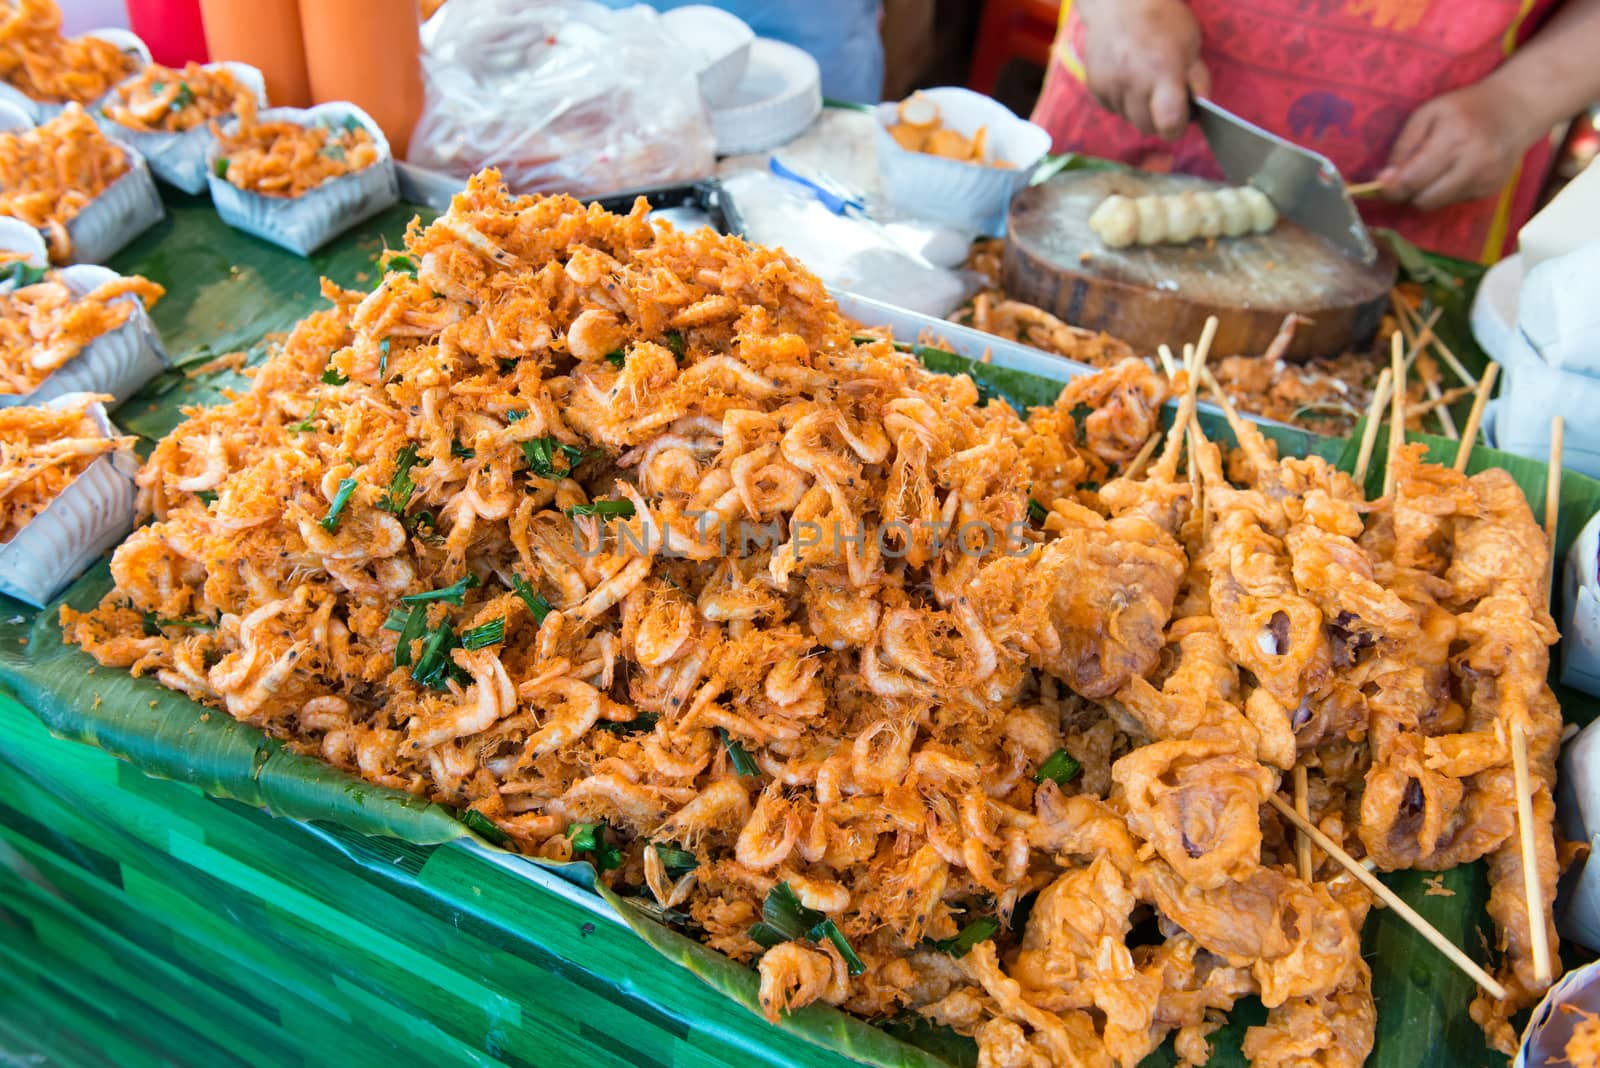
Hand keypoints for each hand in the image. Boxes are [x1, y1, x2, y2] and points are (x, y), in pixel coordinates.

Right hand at [1077, 0, 1209, 139]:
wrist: (1120, 1)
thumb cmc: (1162, 20)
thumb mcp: (1190, 44)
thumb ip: (1198, 79)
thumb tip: (1201, 107)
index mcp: (1162, 71)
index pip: (1169, 123)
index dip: (1177, 128)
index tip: (1181, 121)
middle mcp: (1133, 82)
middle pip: (1147, 127)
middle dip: (1159, 119)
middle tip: (1165, 99)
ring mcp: (1110, 85)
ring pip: (1129, 118)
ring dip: (1139, 109)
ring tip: (1144, 82)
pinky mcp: (1095, 86)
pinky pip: (1113, 108)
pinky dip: (1123, 101)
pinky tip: (1128, 79)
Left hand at [1377, 81, 1540, 210]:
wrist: (1518, 107)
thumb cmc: (1465, 107)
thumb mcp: (1428, 113)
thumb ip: (1404, 146)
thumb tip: (1384, 181)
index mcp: (1454, 139)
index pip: (1412, 180)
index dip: (1391, 189)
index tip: (1382, 185)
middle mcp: (1474, 163)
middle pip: (1424, 200)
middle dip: (1408, 193)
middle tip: (1408, 177)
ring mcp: (1486, 179)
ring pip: (1438, 204)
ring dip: (1428, 193)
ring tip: (1436, 168)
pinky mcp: (1492, 189)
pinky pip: (1456, 201)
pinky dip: (1448, 190)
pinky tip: (1457, 169)